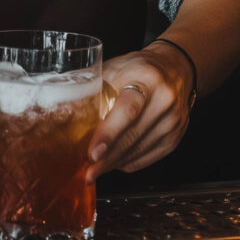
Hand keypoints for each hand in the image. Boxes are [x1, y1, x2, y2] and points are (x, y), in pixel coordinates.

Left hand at [86, 45, 194, 181]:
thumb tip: (64, 108)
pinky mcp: (175, 138)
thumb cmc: (138, 67)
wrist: (175, 69)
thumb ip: (95, 87)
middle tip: (87, 172)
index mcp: (147, 78)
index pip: (128, 110)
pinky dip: (128, 162)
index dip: (108, 133)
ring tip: (95, 169)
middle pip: (132, 136)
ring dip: (115, 163)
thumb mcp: (116, 67)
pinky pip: (147, 158)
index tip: (92, 153)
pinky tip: (115, 161)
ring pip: (139, 151)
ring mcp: (173, 122)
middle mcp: (164, 101)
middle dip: (107, 158)